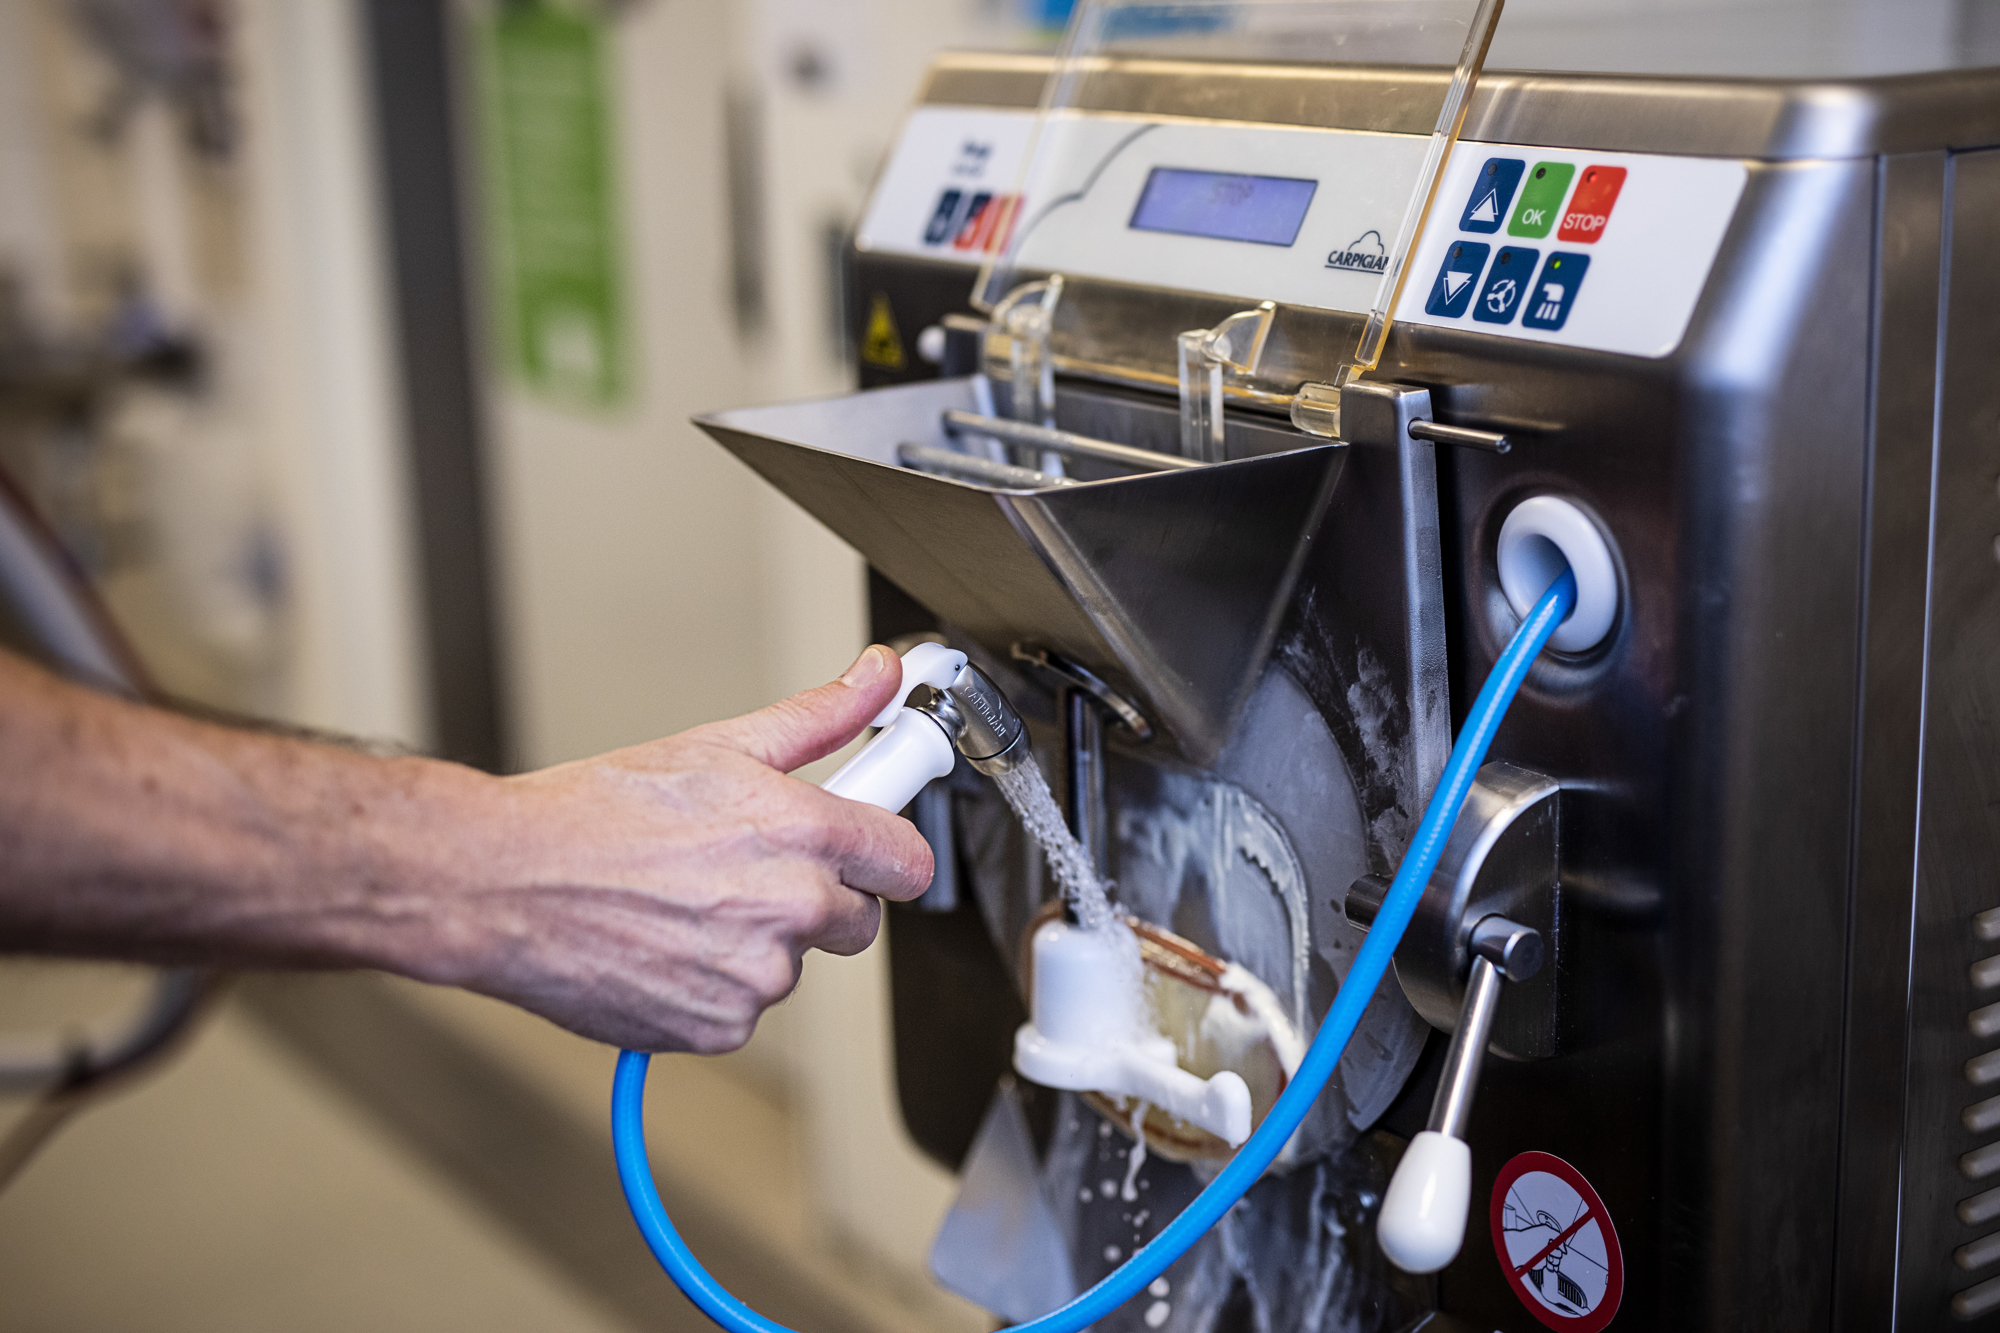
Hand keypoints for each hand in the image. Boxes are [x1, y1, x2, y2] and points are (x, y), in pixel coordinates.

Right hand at [433, 645, 933, 1053]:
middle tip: (746, 864)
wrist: (503, 884)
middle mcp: (791, 908)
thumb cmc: (594, 813)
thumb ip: (818, 717)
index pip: (907, 861)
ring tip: (684, 898)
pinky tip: (666, 940)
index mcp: (803, 831)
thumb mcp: (716, 744)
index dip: (885, 851)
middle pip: (857, 920)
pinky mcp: (719, 1028)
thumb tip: (876, 677)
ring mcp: (756, 977)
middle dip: (819, 895)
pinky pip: (744, 1007)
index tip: (867, 843)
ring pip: (792, 963)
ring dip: (757, 940)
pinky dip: (714, 984)